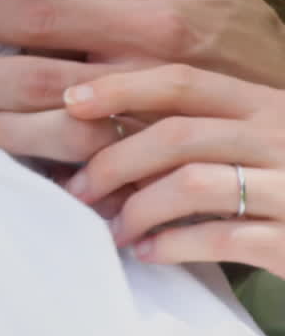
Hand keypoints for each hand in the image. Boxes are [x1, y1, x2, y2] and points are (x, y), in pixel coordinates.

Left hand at [64, 64, 284, 277]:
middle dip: (115, 159)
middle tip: (78, 187)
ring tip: (113, 228)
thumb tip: (121, 129)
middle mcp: (278, 133)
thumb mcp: (268, 134)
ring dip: (139, 207)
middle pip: (178, 133)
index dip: (123, 88)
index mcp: (265, 102)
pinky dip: (176, 245)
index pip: (183, 81)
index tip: (72, 102)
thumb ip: (213, 125)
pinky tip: (150, 253)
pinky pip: (223, 238)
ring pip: (193, 183)